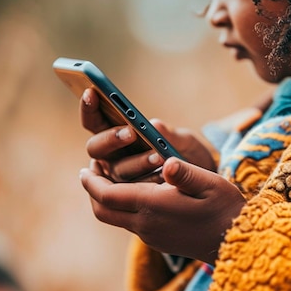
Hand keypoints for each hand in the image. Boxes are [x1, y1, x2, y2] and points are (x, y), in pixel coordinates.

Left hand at [80, 157, 245, 264]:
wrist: (237, 243)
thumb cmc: (225, 208)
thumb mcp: (210, 184)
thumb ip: (185, 173)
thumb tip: (167, 162)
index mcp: (153, 207)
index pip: (108, 196)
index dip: (91, 182)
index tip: (85, 167)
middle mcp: (146, 225)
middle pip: (103, 211)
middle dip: (92, 191)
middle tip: (92, 170)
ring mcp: (150, 235)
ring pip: (114, 218)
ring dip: (106, 199)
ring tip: (109, 176)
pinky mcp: (157, 240)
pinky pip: (129, 223)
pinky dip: (121, 206)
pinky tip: (133, 190)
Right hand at [81, 88, 215, 181]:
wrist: (201, 184)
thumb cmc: (184, 154)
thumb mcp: (182, 141)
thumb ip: (169, 134)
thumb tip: (154, 126)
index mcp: (115, 135)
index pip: (94, 120)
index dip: (89, 107)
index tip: (91, 92)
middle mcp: (111, 157)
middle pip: (96, 148)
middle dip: (111, 138)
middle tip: (130, 132)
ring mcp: (119, 179)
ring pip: (117, 171)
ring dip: (136, 162)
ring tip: (158, 157)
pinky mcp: (131, 198)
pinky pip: (131, 194)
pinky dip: (148, 184)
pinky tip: (165, 178)